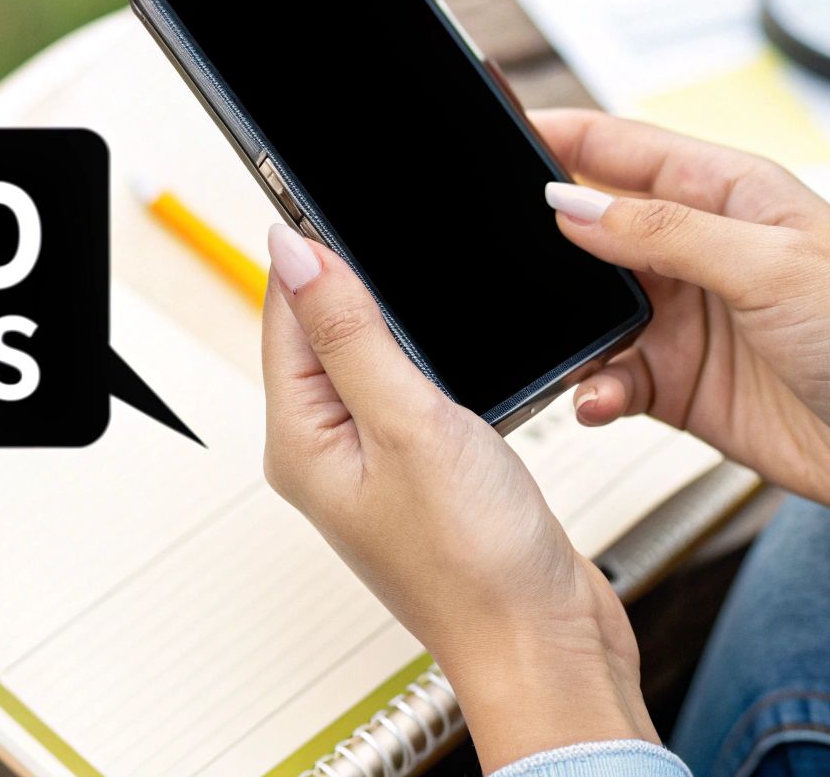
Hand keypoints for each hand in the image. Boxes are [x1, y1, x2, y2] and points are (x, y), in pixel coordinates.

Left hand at [259, 223, 657, 767]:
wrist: (545, 642)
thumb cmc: (476, 565)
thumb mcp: (409, 423)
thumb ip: (351, 333)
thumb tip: (292, 251)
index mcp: (301, 441)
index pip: (284, 312)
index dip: (307, 245)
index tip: (327, 187)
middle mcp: (329, 451)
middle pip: (324, 330)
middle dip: (354, 274)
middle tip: (388, 218)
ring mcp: (378, 463)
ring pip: (376, 357)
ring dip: (401, 316)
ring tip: (429, 272)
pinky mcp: (427, 472)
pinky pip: (415, 391)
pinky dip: (436, 358)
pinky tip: (465, 344)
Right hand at [533, 109, 829, 529]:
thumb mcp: (771, 266)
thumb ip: (664, 233)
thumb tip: (571, 205)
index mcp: (733, 194)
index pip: (625, 148)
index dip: (559, 137)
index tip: (493, 133)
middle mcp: (705, 251)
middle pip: (597, 228)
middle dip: (549, 245)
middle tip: (501, 262)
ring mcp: (692, 319)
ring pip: (595, 309)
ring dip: (573, 329)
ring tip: (567, 345)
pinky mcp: (684, 386)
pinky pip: (612, 377)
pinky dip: (594, 388)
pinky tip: (597, 398)